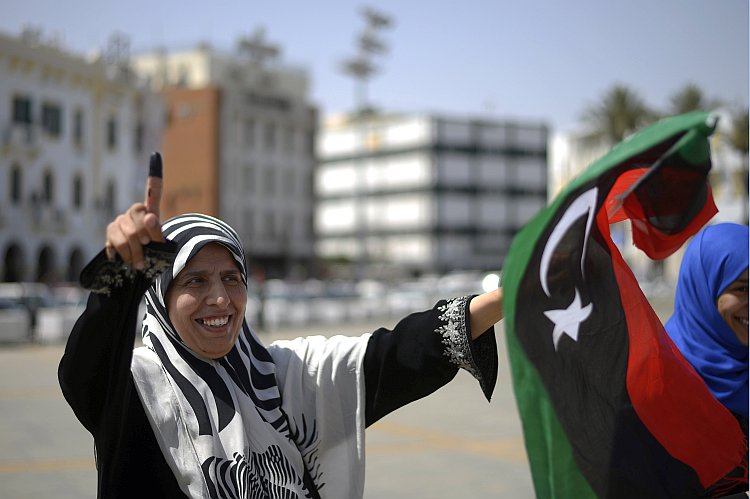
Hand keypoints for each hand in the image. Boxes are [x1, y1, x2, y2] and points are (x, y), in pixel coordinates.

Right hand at [105, 155, 163, 269]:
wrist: (138, 268)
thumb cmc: (153, 255)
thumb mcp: (160, 246)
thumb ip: (157, 232)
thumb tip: (150, 217)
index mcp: (150, 212)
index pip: (153, 193)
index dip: (155, 176)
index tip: (155, 155)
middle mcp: (133, 212)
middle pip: (137, 218)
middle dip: (144, 237)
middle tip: (147, 249)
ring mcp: (119, 221)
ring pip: (126, 233)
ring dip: (134, 252)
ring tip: (139, 263)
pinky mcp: (110, 233)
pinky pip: (115, 242)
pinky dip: (123, 255)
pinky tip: (125, 260)